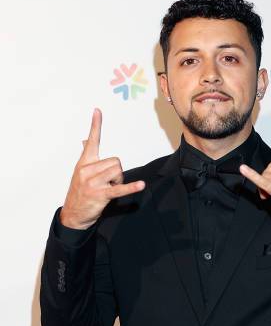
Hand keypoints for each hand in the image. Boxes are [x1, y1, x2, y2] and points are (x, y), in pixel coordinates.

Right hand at [60, 108, 145, 228]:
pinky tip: (141, 185)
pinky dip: (131, 188)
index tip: (98, 110)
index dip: (96, 125)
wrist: (73, 214)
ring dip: (119, 181)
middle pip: (115, 161)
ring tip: (109, 189)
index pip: (92, 141)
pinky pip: (119, 189)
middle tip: (109, 183)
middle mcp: (87, 170)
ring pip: (118, 171)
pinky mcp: (100, 195)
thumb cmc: (80, 192)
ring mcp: (93, 183)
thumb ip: (85, 155)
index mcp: (84, 162)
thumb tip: (84, 140)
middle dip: (117, 173)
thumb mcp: (80, 172)